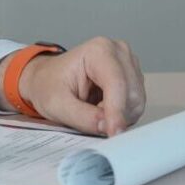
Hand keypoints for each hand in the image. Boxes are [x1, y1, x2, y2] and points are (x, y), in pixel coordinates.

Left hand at [0, 37, 145, 135]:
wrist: (47, 79)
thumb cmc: (49, 85)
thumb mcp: (56, 104)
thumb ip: (81, 117)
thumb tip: (107, 126)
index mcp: (98, 50)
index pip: (117, 83)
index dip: (117, 111)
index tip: (113, 133)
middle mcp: (118, 51)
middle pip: (132, 93)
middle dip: (116, 114)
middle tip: (93, 121)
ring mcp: (128, 62)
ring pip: (137, 100)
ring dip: (120, 115)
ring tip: (94, 111)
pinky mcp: (132, 75)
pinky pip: (136, 103)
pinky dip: (122, 113)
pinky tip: (103, 108)